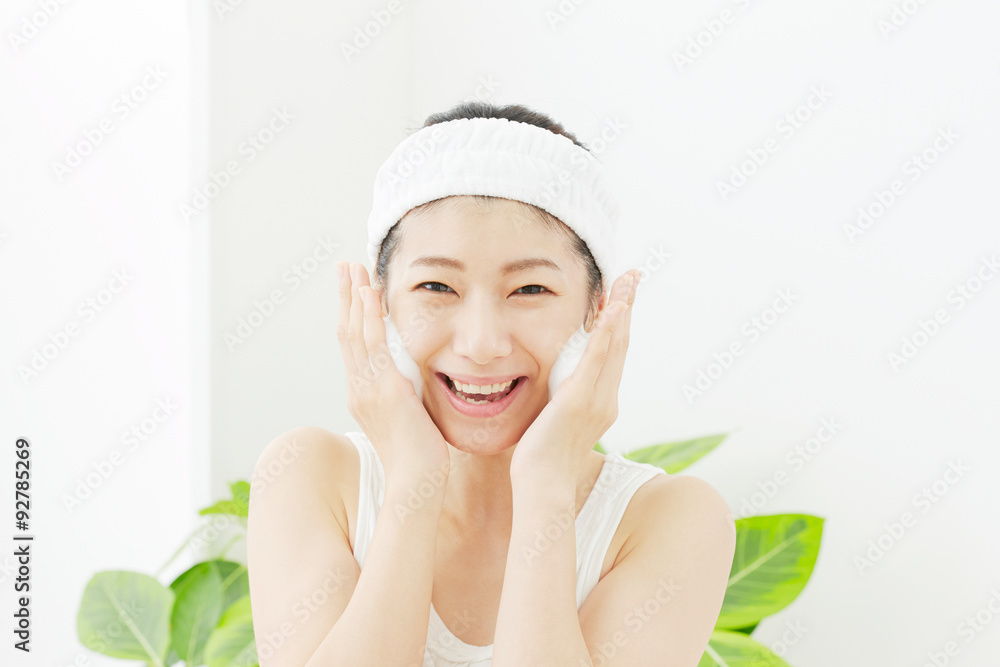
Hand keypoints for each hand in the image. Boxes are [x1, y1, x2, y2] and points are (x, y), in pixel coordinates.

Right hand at [337, 261, 450, 482]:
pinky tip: (371, 293)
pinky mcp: (385, 388)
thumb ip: (404, 397)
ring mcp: (368, 388)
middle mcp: (358, 388)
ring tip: (354, 268)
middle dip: (346, 297)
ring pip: (355, 333)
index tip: (352, 289)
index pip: (352, 346)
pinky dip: (370, 316)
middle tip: (345, 266)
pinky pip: (374, 344)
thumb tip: (412, 383)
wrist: (417, 482)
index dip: (350, 315)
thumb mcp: (407, 419)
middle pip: (346, 332)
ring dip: (355, 297)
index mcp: (362, 394)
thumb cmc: (419, 457)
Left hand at [509, 269, 639, 485]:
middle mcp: (606, 399)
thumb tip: (550, 393)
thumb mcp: (554, 425)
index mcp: (600, 404)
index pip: (612, 354)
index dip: (619, 323)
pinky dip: (608, 332)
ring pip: (615, 345)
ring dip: (622, 309)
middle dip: (627, 307)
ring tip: (628, 280)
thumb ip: (558, 406)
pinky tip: (613, 308)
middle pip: (621, 343)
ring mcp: (597, 399)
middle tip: (633, 275)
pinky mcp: (581, 399)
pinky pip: (598, 358)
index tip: (621, 296)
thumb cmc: (540, 463)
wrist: (542, 488)